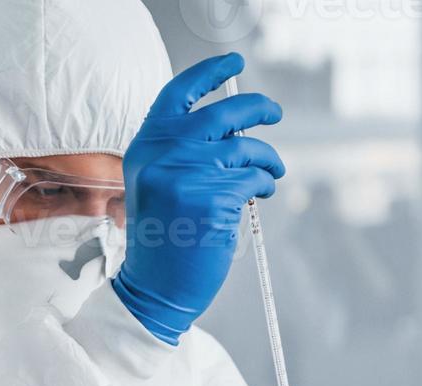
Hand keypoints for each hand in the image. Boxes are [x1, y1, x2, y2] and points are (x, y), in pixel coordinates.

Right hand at [112, 52, 284, 344]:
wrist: (156, 288)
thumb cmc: (164, 239)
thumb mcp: (159, 183)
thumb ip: (183, 150)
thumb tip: (234, 121)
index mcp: (146, 146)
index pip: (179, 93)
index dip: (210, 72)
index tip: (235, 62)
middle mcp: (163, 155)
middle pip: (223, 114)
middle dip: (258, 109)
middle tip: (275, 113)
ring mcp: (188, 176)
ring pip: (247, 149)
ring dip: (268, 159)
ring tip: (272, 173)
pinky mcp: (213, 199)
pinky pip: (254, 179)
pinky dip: (265, 183)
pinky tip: (262, 193)